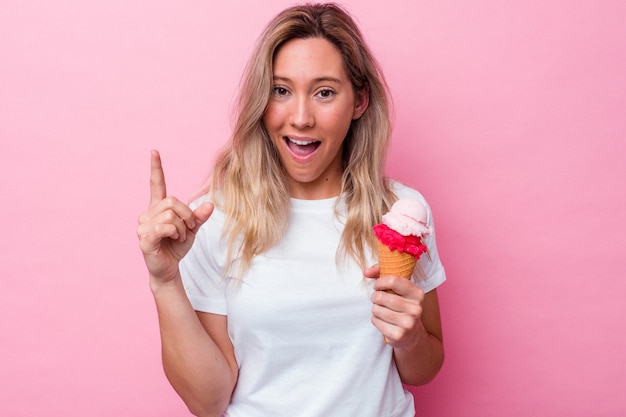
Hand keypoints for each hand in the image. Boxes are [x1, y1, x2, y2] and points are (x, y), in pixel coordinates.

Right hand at [137, 150, 212, 285]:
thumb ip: (199, 217)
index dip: (156, 168)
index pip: (156, 184)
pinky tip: (174, 240)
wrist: (169, 269)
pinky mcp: (144, 238)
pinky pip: (164, 227)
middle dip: (186, 215)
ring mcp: (143, 226)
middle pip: (172, 201)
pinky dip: (175, 233)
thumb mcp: (192, 230)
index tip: (154, 151)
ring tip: (180, 238)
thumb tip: (210, 204)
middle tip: (188, 230)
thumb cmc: (177, 248)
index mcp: (157, 209)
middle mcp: (147, 214)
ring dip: (182, 228)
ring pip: (170, 215)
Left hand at [365, 265, 426, 348]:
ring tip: (382, 310)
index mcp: (418, 294)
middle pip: (382, 297)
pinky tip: (383, 321)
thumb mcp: (398, 288)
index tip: (377, 286)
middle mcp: (416, 308)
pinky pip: (376, 321)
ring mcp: (408, 323)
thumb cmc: (401, 306)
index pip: (393, 281)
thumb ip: (381, 273)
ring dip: (375, 309)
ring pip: (376, 309)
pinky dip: (375, 320)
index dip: (380, 282)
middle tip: (378, 299)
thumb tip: (366, 272)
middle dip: (375, 297)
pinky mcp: (398, 335)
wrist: (413, 335)